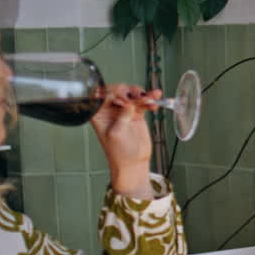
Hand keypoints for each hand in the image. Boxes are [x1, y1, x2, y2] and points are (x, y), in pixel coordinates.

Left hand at [91, 84, 159, 198]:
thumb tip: (129, 102)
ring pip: (132, 94)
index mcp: (98, 113)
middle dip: (130, 92)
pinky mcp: (136, 113)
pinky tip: (156, 102)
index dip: (114, 94)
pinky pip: (143, 102)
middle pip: (119, 91)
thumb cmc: (119, 152)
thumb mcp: (117, 133)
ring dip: (143, 94)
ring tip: (151, 99)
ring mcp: (124, 110)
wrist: (133, 163)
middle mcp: (109, 109)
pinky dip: (150, 100)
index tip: (124, 100)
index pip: (103, 95)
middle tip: (139, 97)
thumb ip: (122, 116)